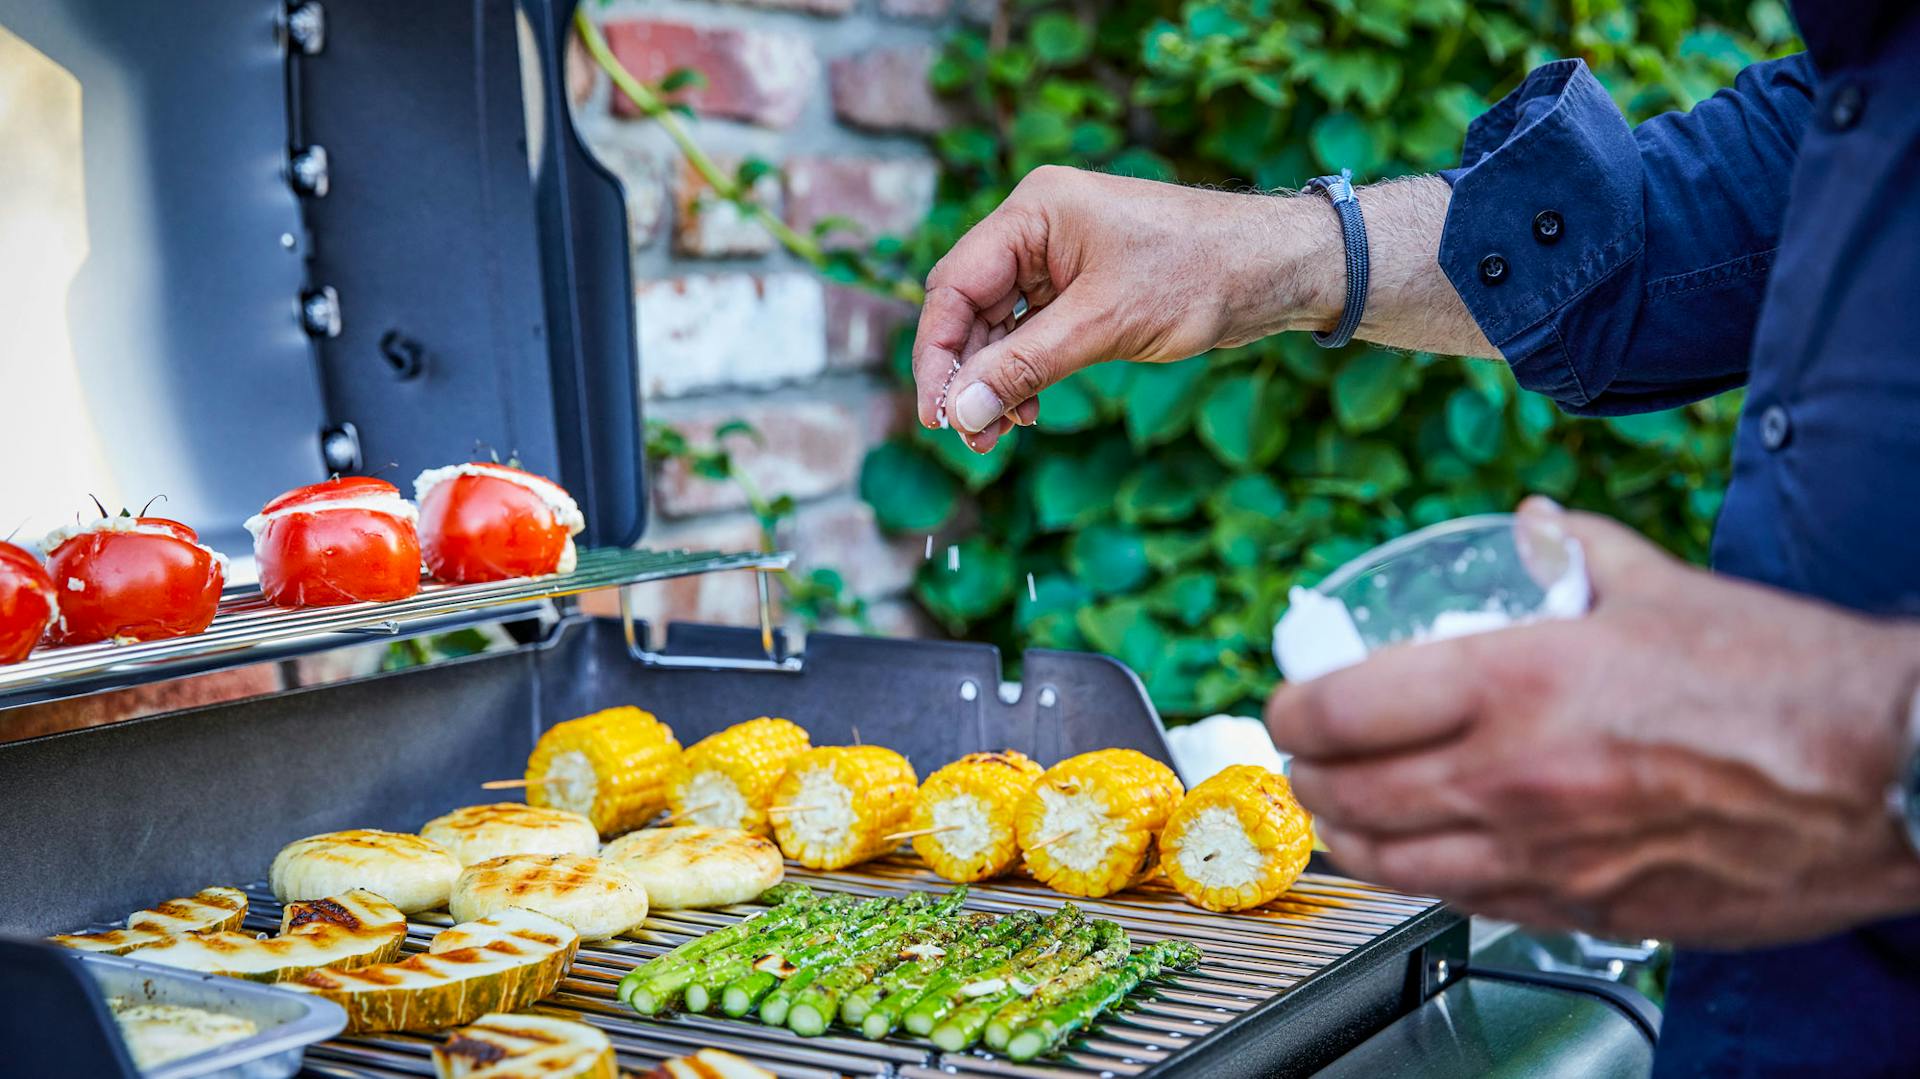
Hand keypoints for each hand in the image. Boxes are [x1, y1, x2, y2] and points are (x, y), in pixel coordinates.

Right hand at [909, 166, 1337, 451]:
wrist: (1276, 268)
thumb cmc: (1200, 274)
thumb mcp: (1104, 325)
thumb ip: (1026, 366)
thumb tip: (961, 412)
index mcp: (1034, 212)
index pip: (954, 286)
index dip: (938, 354)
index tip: (937, 415)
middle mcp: (1038, 229)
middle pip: (970, 309)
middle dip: (967, 376)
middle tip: (968, 437)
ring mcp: (1060, 258)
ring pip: (1000, 328)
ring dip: (994, 382)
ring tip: (996, 437)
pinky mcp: (1083, 287)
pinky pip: (1033, 333)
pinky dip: (1025, 373)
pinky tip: (1027, 412)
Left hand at [1265, 498, 1919, 946]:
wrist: (1885, 776)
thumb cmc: (1784, 683)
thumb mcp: (1660, 586)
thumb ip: (1573, 550)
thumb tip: (1529, 526)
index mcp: (1514, 685)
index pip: (1337, 711)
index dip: (1291, 709)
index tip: (1292, 701)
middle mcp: (1510, 780)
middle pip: (1345, 797)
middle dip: (1303, 777)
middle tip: (1304, 757)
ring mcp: (1543, 858)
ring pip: (1390, 866)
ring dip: (1346, 837)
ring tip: (1341, 810)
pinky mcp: (1582, 910)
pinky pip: (1464, 904)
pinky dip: (1423, 878)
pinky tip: (1425, 854)